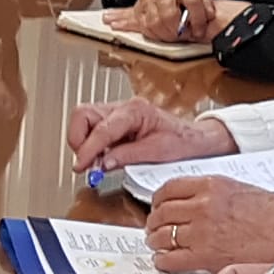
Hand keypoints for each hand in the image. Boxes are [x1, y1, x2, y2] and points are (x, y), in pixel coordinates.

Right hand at [64, 95, 232, 171]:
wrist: (195, 138)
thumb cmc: (182, 141)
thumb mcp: (156, 153)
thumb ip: (126, 157)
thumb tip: (102, 163)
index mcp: (135, 111)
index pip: (101, 130)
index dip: (88, 150)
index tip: (81, 166)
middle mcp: (123, 107)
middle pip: (83, 115)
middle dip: (78, 140)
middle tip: (85, 161)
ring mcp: (118, 113)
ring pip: (83, 120)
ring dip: (83, 142)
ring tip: (94, 161)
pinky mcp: (116, 122)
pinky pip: (92, 128)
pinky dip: (91, 143)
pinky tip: (101, 156)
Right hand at [121, 0, 214, 40]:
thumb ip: (206, 2)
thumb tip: (209, 17)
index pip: (192, 1)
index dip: (198, 20)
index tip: (200, 30)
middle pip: (169, 15)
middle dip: (179, 31)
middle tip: (185, 35)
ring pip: (154, 23)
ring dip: (166, 35)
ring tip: (175, 35)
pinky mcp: (138, 7)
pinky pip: (144, 26)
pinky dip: (154, 34)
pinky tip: (162, 32)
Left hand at [144, 171, 273, 273]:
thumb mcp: (241, 189)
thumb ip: (214, 192)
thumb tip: (196, 200)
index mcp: (211, 185)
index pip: (168, 189)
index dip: (158, 200)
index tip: (158, 206)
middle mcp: (202, 206)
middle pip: (161, 213)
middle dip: (154, 222)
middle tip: (155, 228)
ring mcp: (202, 231)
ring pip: (162, 235)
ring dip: (156, 241)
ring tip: (158, 244)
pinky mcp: (205, 256)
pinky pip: (171, 258)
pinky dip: (163, 261)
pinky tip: (165, 261)